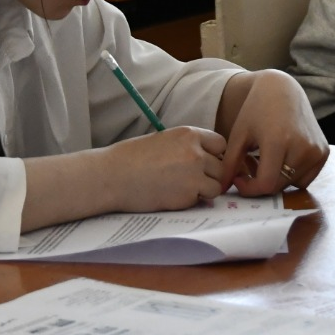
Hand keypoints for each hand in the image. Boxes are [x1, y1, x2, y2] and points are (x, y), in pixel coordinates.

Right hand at [101, 126, 226, 211]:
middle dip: (210, 174)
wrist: (113, 176)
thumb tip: (206, 157)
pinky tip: (175, 196)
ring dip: (205, 189)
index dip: (214, 154)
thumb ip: (187, 146)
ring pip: (217, 185)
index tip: (204, 162)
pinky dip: (194, 200)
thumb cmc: (132, 158)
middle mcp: (196, 152)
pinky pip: (203, 199)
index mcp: (188, 134)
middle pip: (221, 165)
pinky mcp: (189, 194)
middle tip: (192, 179)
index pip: (220, 143)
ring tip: (184, 189)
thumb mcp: (164, 140)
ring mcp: (194, 174)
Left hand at [217, 70, 329, 195]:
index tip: (239, 178)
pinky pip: (305, 178)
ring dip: (276, 179)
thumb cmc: (256, 110)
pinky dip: (292, 175)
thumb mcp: (239, 134)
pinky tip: (282, 157)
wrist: (282, 90)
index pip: (266, 184)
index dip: (249, 188)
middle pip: (278, 186)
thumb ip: (230, 164)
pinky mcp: (323, 153)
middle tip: (250, 166)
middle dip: (260, 182)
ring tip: (265, 159)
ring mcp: (316, 151)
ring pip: (291, 184)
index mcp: (279, 141)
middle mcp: (302, 147)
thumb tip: (222, 189)